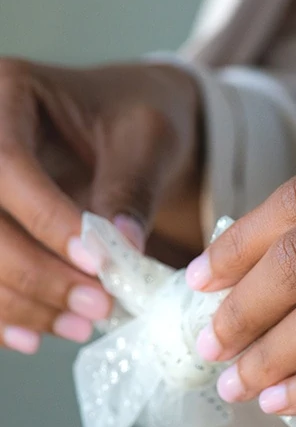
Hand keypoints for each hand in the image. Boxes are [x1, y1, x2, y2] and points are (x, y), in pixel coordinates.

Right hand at [0, 58, 200, 352]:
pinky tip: (35, 334)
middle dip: (32, 272)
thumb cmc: (142, 117)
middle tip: (94, 306)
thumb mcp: (149, 138)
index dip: (46, 219)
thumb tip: (119, 250)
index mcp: (8, 92)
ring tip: (79, 326)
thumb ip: (131, 188)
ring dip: (17, 301)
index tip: (95, 263)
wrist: (132, 122)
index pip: (7, 163)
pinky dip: (0, 311)